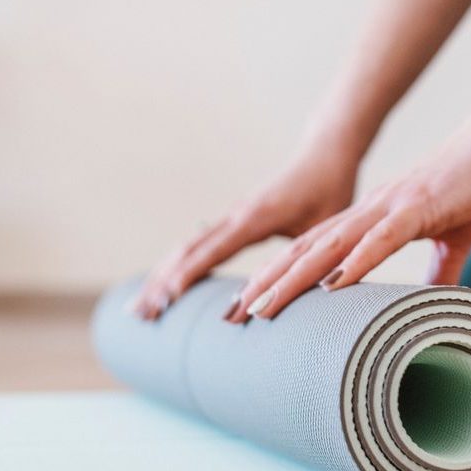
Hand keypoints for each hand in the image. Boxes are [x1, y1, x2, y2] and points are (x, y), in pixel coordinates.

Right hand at [133, 138, 359, 318]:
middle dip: (162, 284)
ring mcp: (233, 217)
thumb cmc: (331, 190)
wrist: (325, 154)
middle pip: (188, 251)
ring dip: (162, 277)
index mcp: (256, 217)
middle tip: (139, 315)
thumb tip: (310, 293)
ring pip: (188, 249)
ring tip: (140, 308)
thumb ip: (313, 256)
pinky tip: (165, 286)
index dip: (190, 275)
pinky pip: (199, 245)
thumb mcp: (327, 225)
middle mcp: (237, 215)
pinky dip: (177, 266)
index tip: (167, 299)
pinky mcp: (236, 220)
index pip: (214, 250)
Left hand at [225, 89, 470, 322]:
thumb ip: (439, 270)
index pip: (317, 251)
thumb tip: (432, 303)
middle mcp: (373, 210)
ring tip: (262, 306)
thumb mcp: (455, 237)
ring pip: (332, 245)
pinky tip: (334, 284)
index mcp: (375, 218)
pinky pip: (384, 238)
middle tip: (235, 314)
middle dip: (270, 282)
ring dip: (295, 277)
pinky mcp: (422, 205)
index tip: (256, 306)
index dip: (283, 276)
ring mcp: (393, 206)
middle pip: (308, 249)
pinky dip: (357, 261)